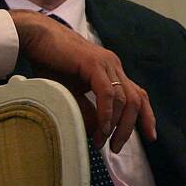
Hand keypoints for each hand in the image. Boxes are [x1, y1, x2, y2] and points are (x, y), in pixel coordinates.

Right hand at [10, 10, 156, 151]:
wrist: (35, 37)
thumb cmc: (49, 64)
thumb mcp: (71, 92)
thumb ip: (87, 109)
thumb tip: (99, 131)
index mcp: (112, 71)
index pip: (138, 95)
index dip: (147, 116)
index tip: (150, 137)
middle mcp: (114, 66)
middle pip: (136, 100)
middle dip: (131, 127)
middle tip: (117, 148)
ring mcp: (106, 63)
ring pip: (125, 99)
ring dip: (116, 125)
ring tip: (103, 143)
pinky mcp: (94, 63)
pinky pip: (108, 93)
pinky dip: (107, 113)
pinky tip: (101, 129)